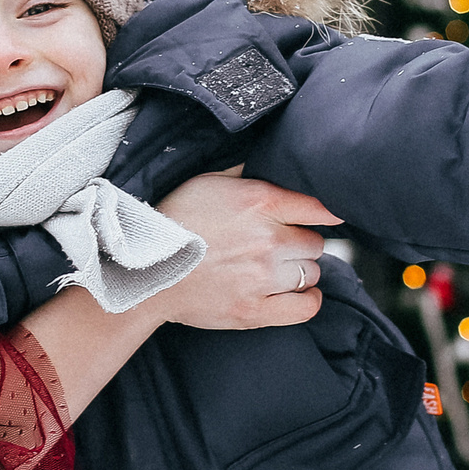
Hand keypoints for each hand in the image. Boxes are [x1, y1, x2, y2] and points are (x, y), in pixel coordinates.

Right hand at [143, 168, 339, 330]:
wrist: (144, 270)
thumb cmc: (174, 220)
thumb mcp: (207, 180)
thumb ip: (246, 172)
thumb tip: (273, 159)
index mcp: (259, 202)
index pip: (320, 208)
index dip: (324, 213)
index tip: (322, 218)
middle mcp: (267, 239)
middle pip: (315, 243)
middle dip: (299, 243)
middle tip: (276, 245)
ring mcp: (262, 278)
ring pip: (311, 273)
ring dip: (298, 271)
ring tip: (274, 269)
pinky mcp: (255, 310)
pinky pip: (307, 307)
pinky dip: (307, 300)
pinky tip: (297, 293)